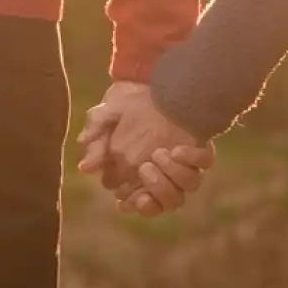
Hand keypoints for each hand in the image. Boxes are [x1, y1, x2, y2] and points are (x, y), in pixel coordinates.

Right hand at [77, 83, 212, 217]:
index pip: (130, 200)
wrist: (163, 83)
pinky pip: (202, 166)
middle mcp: (161, 176)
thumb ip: (95, 137)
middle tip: (145, 167)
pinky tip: (179, 148)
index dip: (128, 197)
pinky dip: (191, 160)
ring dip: (171, 178)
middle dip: (154, 190)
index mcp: (135, 174)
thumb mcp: (108, 115)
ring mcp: (182, 168)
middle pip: (162, 203)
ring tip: (160, 154)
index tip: (124, 186)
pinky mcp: (200, 153)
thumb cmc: (133, 102)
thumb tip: (84, 168)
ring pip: (184, 190)